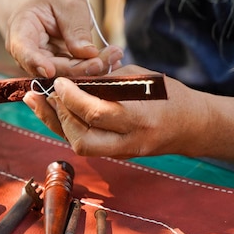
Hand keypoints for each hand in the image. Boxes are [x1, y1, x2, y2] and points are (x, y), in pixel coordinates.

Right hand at [4, 0, 122, 77]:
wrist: (48, 10)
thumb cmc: (54, 2)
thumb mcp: (68, 5)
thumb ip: (75, 28)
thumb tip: (88, 53)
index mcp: (20, 32)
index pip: (23, 50)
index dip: (35, 62)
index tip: (50, 70)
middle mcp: (26, 55)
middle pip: (50, 69)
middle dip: (79, 67)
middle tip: (108, 58)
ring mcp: (40, 67)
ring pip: (64, 76)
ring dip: (90, 70)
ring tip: (115, 57)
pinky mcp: (56, 73)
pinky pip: (73, 75)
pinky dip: (92, 69)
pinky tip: (111, 61)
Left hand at [22, 65, 209, 158]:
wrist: (194, 126)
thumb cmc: (168, 94)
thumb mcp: (139, 78)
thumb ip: (105, 80)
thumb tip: (72, 78)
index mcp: (139, 118)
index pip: (95, 113)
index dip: (71, 97)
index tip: (59, 81)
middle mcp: (130, 141)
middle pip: (82, 139)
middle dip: (59, 115)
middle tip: (47, 92)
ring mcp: (123, 152)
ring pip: (80, 146)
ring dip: (57, 123)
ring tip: (39, 101)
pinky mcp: (117, 155)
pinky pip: (85, 144)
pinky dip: (66, 128)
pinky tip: (53, 111)